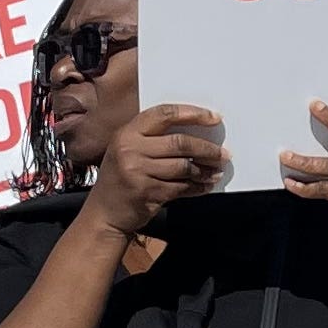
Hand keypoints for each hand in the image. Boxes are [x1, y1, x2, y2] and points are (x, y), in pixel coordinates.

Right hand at [84, 104, 228, 236]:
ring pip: (183, 166)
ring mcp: (137, 171)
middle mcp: (130, 149)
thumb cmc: (121, 179)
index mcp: (127, 132)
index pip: (164, 114)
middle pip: (179, 142)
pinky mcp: (147, 192)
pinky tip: (206, 185)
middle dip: (207, 149)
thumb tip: (196, 132)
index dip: (193, 114)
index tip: (214, 118)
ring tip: (216, 170)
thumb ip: (153, 139)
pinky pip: (181, 187)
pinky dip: (197, 187)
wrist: (104, 214)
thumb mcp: (128, 150)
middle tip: (224, 154)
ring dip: (205, 170)